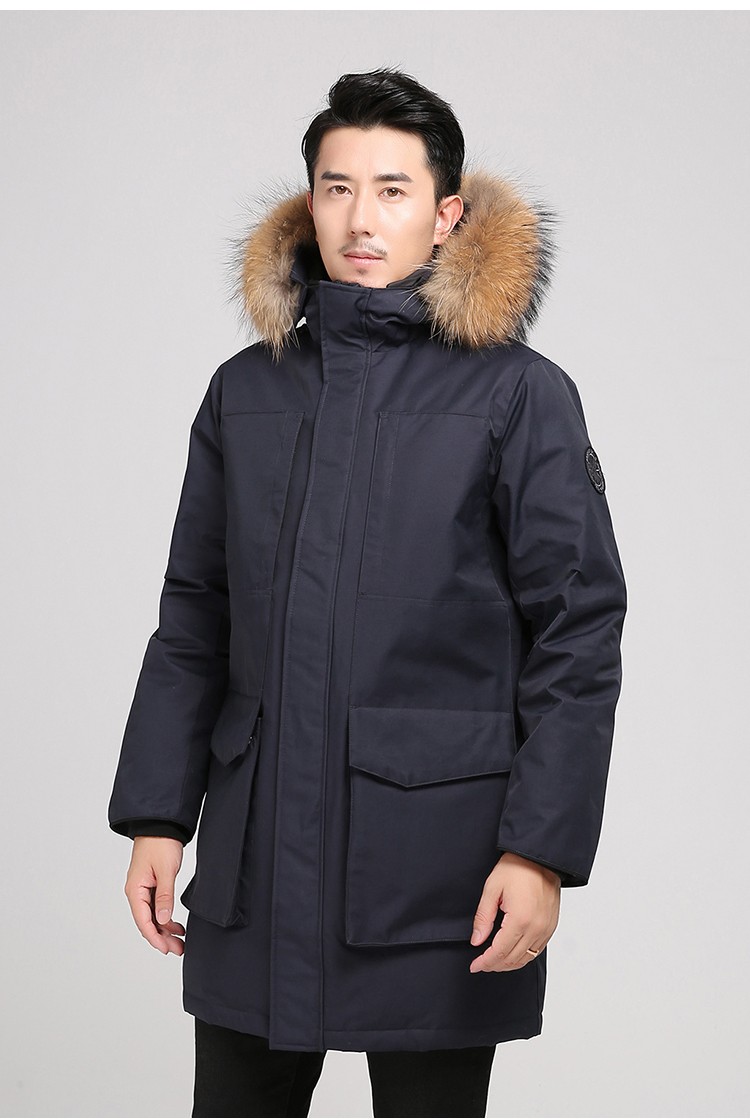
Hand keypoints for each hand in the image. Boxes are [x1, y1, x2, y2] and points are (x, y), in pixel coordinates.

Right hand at [124, 836, 185, 955]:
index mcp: (135, 890)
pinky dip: (166, 918)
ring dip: (165, 930)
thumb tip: (163, 920)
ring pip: (153, 917)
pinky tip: (177, 926)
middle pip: (147, 922)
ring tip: (180, 942)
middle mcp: (136, 892)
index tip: (167, 950)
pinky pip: (157, 907)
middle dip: (162, 938)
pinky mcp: (152, 885)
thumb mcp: (165, 870)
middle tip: (178, 949)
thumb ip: (164, 896)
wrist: (161, 824)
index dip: (155, 938)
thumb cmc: (160, 843)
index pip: (143, 922)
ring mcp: (143, 889)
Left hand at [468, 852, 559, 972]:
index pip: (500, 952)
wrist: (540, 858)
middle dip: (494, 965)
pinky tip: (512, 954)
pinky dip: (523, 957)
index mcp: (520, 919)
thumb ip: (483, 917)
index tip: (474, 965)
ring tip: (494, 962)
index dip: (485, 962)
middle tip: (481, 964)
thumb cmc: (517, 868)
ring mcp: (546, 929)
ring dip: (509, 964)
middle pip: (513, 959)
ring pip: (526, 959)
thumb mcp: (492, 888)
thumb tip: (477, 940)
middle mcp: (536, 928)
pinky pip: (537, 951)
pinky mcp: (551, 927)